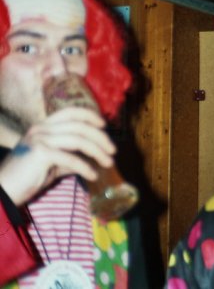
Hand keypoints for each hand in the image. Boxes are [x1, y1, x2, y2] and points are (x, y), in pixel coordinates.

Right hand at [0, 107, 114, 205]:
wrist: (3, 190)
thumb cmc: (26, 177)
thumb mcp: (51, 163)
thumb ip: (68, 158)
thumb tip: (89, 161)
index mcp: (43, 127)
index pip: (70, 112)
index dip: (89, 116)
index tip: (104, 125)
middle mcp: (41, 129)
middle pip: (80, 126)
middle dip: (101, 137)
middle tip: (113, 150)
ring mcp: (40, 139)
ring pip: (79, 140)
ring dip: (98, 152)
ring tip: (108, 163)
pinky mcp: (40, 154)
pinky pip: (71, 159)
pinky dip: (85, 167)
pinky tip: (93, 175)